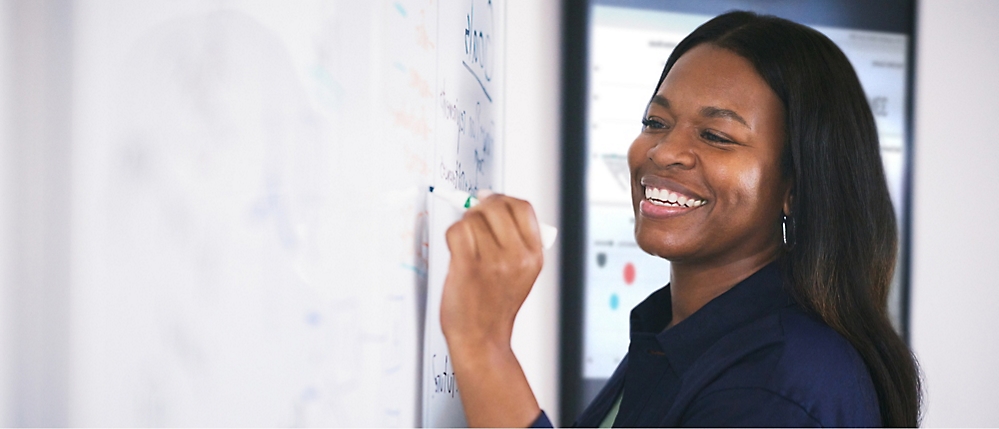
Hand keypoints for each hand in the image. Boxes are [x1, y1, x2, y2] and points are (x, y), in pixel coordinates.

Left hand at [441, 191, 542, 350]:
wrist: (481, 340)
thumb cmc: (495, 307)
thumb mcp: (522, 273)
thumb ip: (514, 240)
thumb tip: (490, 204)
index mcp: (533, 255)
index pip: (522, 207)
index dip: (502, 199)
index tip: (489, 202)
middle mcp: (516, 257)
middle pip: (496, 205)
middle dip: (479, 208)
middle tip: (472, 220)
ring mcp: (493, 262)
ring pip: (472, 218)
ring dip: (463, 226)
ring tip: (466, 247)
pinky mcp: (468, 267)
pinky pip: (456, 232)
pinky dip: (451, 237)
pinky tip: (456, 252)